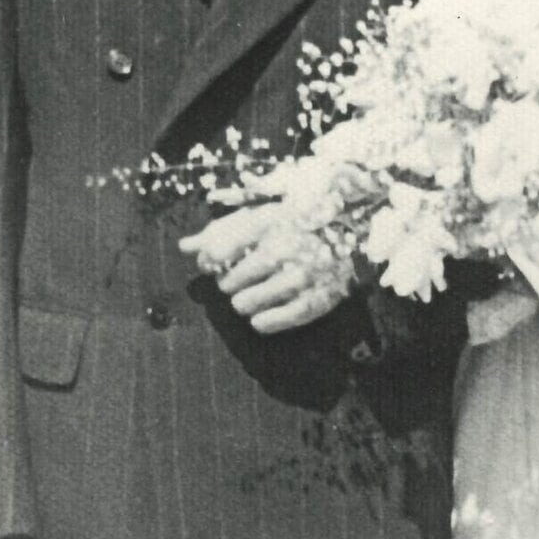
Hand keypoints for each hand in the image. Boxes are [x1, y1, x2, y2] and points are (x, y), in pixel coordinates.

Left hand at [180, 203, 353, 333]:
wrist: (354, 229)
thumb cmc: (295, 222)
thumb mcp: (261, 217)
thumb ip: (222, 231)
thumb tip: (185, 246)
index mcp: (270, 221)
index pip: (220, 249)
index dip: (209, 261)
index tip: (213, 263)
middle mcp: (286, 247)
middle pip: (230, 281)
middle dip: (228, 283)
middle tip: (238, 279)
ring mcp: (303, 275)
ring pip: (246, 303)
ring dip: (243, 303)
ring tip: (250, 296)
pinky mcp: (318, 299)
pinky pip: (273, 322)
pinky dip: (262, 322)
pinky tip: (260, 317)